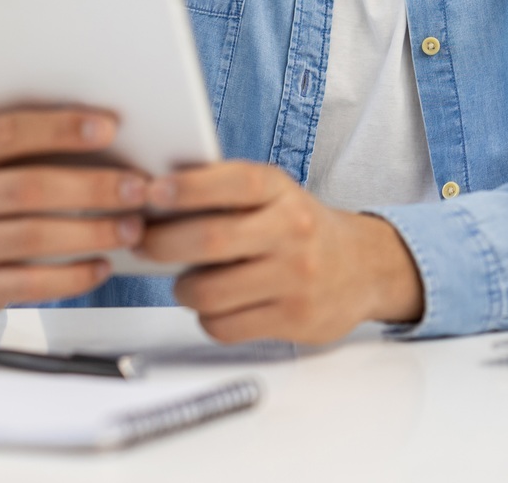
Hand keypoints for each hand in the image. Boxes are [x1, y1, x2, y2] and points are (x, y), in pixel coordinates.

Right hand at [0, 105, 148, 316]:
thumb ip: (2, 113)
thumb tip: (58, 70)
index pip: (7, 132)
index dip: (61, 129)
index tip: (111, 128)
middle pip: (28, 188)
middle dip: (93, 187)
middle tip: (140, 187)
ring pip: (33, 238)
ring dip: (92, 232)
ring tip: (133, 227)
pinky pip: (28, 285)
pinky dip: (73, 277)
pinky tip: (104, 266)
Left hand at [137, 162, 424, 343]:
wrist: (364, 267)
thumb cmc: (300, 229)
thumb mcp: (275, 197)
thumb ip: (226, 194)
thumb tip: (154, 202)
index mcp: (283, 192)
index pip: (235, 182)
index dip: (189, 187)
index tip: (153, 192)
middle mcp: (293, 231)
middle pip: (211, 240)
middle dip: (161, 244)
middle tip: (143, 244)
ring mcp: (296, 278)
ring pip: (210, 291)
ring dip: (183, 289)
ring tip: (187, 282)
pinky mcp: (294, 319)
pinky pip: (224, 326)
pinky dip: (208, 318)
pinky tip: (218, 306)